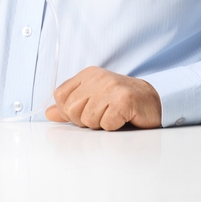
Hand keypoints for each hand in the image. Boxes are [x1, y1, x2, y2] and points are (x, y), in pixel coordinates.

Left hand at [45, 66, 162, 130]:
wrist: (152, 101)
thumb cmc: (121, 102)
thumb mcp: (93, 100)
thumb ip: (70, 106)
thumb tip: (48, 114)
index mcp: (87, 75)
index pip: (60, 96)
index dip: (68, 111)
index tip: (84, 112)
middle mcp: (98, 77)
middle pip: (71, 109)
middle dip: (84, 120)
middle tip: (102, 115)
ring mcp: (111, 87)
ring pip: (88, 119)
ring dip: (101, 124)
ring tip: (113, 115)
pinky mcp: (124, 100)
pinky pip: (106, 124)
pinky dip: (113, 126)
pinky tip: (123, 118)